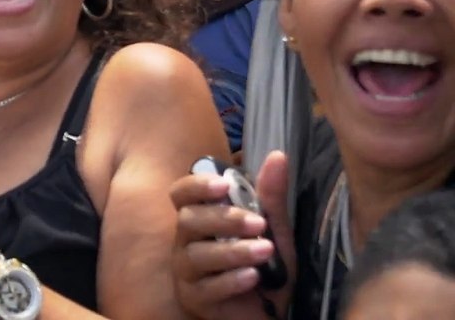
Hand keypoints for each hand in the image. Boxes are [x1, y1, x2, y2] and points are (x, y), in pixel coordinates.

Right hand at [171, 152, 295, 319]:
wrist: (271, 313)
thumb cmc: (266, 268)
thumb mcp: (274, 230)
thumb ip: (270, 197)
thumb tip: (277, 155)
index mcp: (201, 220)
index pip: (181, 194)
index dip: (195, 186)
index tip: (222, 184)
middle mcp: (186, 243)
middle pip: (187, 221)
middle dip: (223, 219)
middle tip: (259, 223)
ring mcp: (187, 272)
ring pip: (196, 255)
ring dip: (233, 251)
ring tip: (265, 251)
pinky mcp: (194, 300)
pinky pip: (206, 288)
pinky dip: (231, 280)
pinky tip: (253, 277)